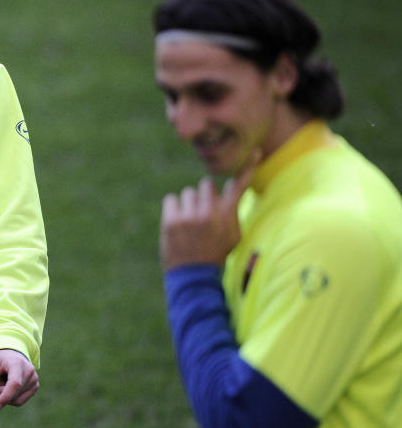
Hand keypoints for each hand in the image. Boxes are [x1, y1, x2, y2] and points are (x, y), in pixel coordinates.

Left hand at [0, 349, 39, 408]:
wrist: (9, 353)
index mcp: (18, 363)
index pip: (15, 384)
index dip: (6, 396)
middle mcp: (29, 371)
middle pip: (15, 393)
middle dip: (1, 394)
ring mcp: (34, 379)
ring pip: (17, 399)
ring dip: (6, 396)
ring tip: (2, 382)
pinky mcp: (35, 386)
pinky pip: (21, 400)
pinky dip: (12, 398)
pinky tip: (9, 386)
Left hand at [159, 155, 257, 270]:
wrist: (194, 275)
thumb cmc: (216, 252)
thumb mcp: (233, 234)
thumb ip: (233, 211)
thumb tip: (232, 191)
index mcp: (228, 216)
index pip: (238, 187)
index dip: (248, 169)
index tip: (255, 152)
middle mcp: (210, 214)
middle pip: (206, 184)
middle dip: (204, 196)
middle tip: (203, 217)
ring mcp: (190, 217)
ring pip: (188, 192)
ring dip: (188, 204)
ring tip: (190, 224)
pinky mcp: (171, 221)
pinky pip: (171, 199)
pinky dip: (173, 209)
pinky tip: (178, 224)